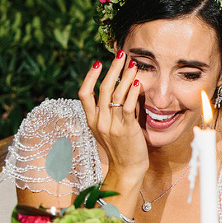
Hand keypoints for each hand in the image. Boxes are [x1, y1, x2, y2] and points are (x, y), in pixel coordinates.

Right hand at [79, 51, 148, 180]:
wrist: (127, 169)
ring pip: (115, 94)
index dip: (89, 76)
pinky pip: (128, 107)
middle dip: (112, 69)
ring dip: (124, 76)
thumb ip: (109, 110)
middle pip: (102, 89)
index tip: (98, 62)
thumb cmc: (120, 147)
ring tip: (132, 63)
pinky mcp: (127, 129)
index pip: (84, 94)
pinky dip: (132, 93)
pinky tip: (137, 82)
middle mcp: (99, 121)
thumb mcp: (107, 128)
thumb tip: (118, 87)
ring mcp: (112, 125)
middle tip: (120, 54)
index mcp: (91, 120)